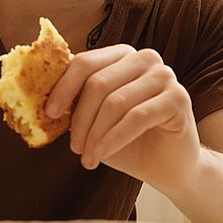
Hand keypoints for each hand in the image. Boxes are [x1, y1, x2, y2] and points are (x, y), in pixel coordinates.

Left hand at [45, 45, 200, 189]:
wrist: (167, 166)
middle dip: (80, 119)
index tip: (49, 113)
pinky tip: (102, 155)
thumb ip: (77, 104)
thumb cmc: (129, 140)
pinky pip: (136, 117)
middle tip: (74, 147)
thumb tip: (43, 102)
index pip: (85, 63)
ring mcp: (165, 75)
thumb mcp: (95, 119)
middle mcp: (145, 58)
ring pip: (115, 102)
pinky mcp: (178, 98)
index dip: (63, 88)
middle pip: (98, 83)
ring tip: (88, 157)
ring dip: (95, 134)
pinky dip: (114, 139)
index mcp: (121, 55)